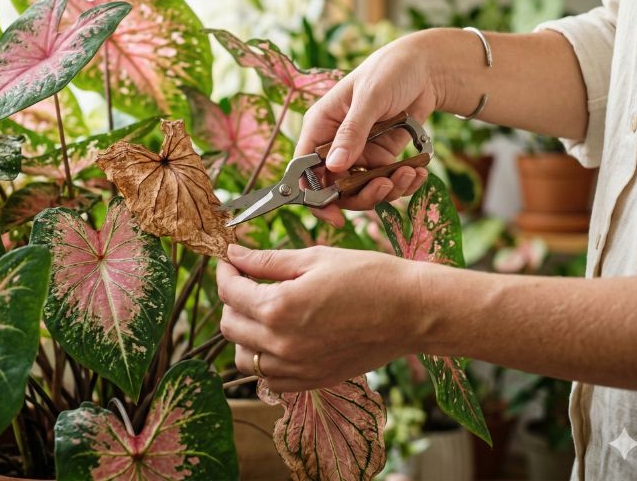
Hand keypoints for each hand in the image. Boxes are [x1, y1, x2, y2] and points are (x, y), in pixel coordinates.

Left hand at [218, 244, 425, 392]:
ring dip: (244, 332)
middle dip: (231, 299)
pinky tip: (281, 338)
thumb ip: (268, 260)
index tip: (232, 261)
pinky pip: (268, 378)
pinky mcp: (311, 381)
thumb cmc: (369, 277)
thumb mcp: (315, 258)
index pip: (229, 292)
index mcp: (279, 307)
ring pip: (243, 357)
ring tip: (264, 311)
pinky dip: (264, 359)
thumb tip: (234, 255)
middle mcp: (281, 344)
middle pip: (229, 325)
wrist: (411, 311)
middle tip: (248, 281)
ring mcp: (296, 368)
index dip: (225, 271)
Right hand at [298, 32, 439, 225]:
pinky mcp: (382, 157)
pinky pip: (386, 181)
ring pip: (363, 189)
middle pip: (336, 187)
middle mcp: (336, 144)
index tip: (334, 214)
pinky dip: (403, 182)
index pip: (306, 169)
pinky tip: (418, 172)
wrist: (425, 67)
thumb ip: (352, 133)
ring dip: (387, 189)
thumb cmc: (390, 71)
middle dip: (361, 194)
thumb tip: (335, 167)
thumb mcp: (369, 98)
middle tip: (385, 186)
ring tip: (409, 173)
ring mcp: (359, 153)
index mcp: (321, 126)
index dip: (314, 196)